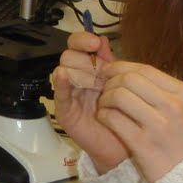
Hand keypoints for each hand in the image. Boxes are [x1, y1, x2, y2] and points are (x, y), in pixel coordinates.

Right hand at [53, 31, 129, 172]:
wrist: (122, 144)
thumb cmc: (123, 114)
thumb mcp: (120, 83)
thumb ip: (110, 61)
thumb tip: (102, 38)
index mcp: (89, 68)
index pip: (76, 45)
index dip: (82, 40)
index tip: (95, 44)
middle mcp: (76, 78)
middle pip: (68, 55)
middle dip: (85, 61)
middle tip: (101, 74)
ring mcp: (69, 94)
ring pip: (63, 70)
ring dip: (80, 73)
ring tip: (97, 86)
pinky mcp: (65, 110)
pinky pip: (59, 93)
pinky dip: (61, 82)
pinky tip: (65, 77)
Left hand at [93, 61, 182, 182]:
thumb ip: (164, 91)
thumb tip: (131, 72)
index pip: (145, 70)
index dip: (122, 67)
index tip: (109, 71)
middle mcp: (173, 105)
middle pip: (129, 79)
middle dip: (110, 82)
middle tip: (104, 91)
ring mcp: (159, 125)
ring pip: (119, 96)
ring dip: (105, 99)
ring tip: (104, 106)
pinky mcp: (143, 143)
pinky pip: (113, 119)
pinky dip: (103, 115)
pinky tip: (104, 119)